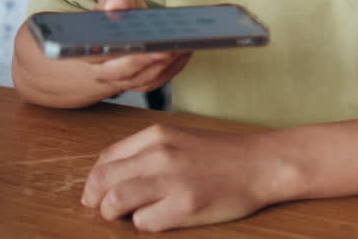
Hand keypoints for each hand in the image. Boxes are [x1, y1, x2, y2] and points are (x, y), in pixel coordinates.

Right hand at [81, 0, 191, 94]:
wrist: (113, 40)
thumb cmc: (114, 19)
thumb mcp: (113, 1)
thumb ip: (116, 0)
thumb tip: (117, 6)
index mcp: (91, 51)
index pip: (99, 56)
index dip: (115, 50)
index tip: (137, 43)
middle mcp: (105, 72)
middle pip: (124, 72)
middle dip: (146, 61)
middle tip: (166, 50)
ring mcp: (124, 81)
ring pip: (144, 79)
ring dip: (165, 64)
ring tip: (182, 46)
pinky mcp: (143, 83)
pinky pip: (159, 79)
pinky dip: (174, 66)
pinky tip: (186, 50)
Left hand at [82, 124, 285, 230]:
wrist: (262, 163)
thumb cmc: (221, 154)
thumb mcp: (180, 138)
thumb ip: (146, 150)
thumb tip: (110, 174)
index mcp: (157, 135)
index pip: (105, 158)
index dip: (96, 179)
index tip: (99, 191)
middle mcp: (160, 155)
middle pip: (102, 180)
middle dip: (96, 199)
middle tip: (104, 208)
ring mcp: (172, 181)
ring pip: (114, 202)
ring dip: (113, 213)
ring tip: (126, 214)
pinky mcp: (184, 206)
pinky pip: (144, 222)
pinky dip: (145, 223)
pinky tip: (161, 216)